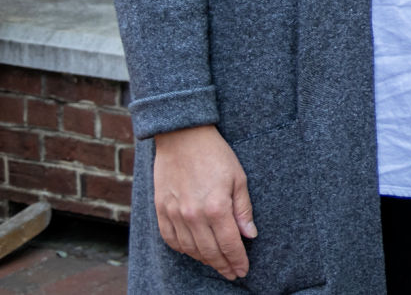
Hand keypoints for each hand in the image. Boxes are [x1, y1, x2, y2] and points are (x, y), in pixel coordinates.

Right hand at [153, 124, 257, 279]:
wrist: (182, 137)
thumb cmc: (215, 154)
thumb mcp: (238, 178)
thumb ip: (243, 209)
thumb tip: (249, 235)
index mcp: (216, 207)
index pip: (230, 244)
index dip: (237, 260)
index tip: (243, 270)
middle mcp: (193, 215)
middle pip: (210, 252)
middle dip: (223, 266)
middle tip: (232, 274)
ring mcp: (174, 214)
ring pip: (190, 249)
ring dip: (205, 260)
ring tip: (216, 263)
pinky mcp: (161, 210)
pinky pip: (171, 240)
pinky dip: (183, 249)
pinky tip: (193, 251)